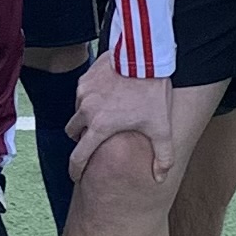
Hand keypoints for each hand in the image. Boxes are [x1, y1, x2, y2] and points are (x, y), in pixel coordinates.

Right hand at [69, 63, 174, 180]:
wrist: (146, 57)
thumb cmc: (153, 92)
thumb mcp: (161, 127)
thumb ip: (163, 156)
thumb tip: (160, 178)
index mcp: (101, 127)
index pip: (78, 156)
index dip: (75, 170)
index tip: (76, 176)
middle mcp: (86, 110)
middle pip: (72, 132)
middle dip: (80, 138)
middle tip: (94, 138)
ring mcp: (83, 92)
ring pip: (76, 111)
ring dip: (85, 116)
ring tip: (104, 113)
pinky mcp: (85, 77)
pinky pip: (81, 93)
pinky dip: (89, 98)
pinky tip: (106, 95)